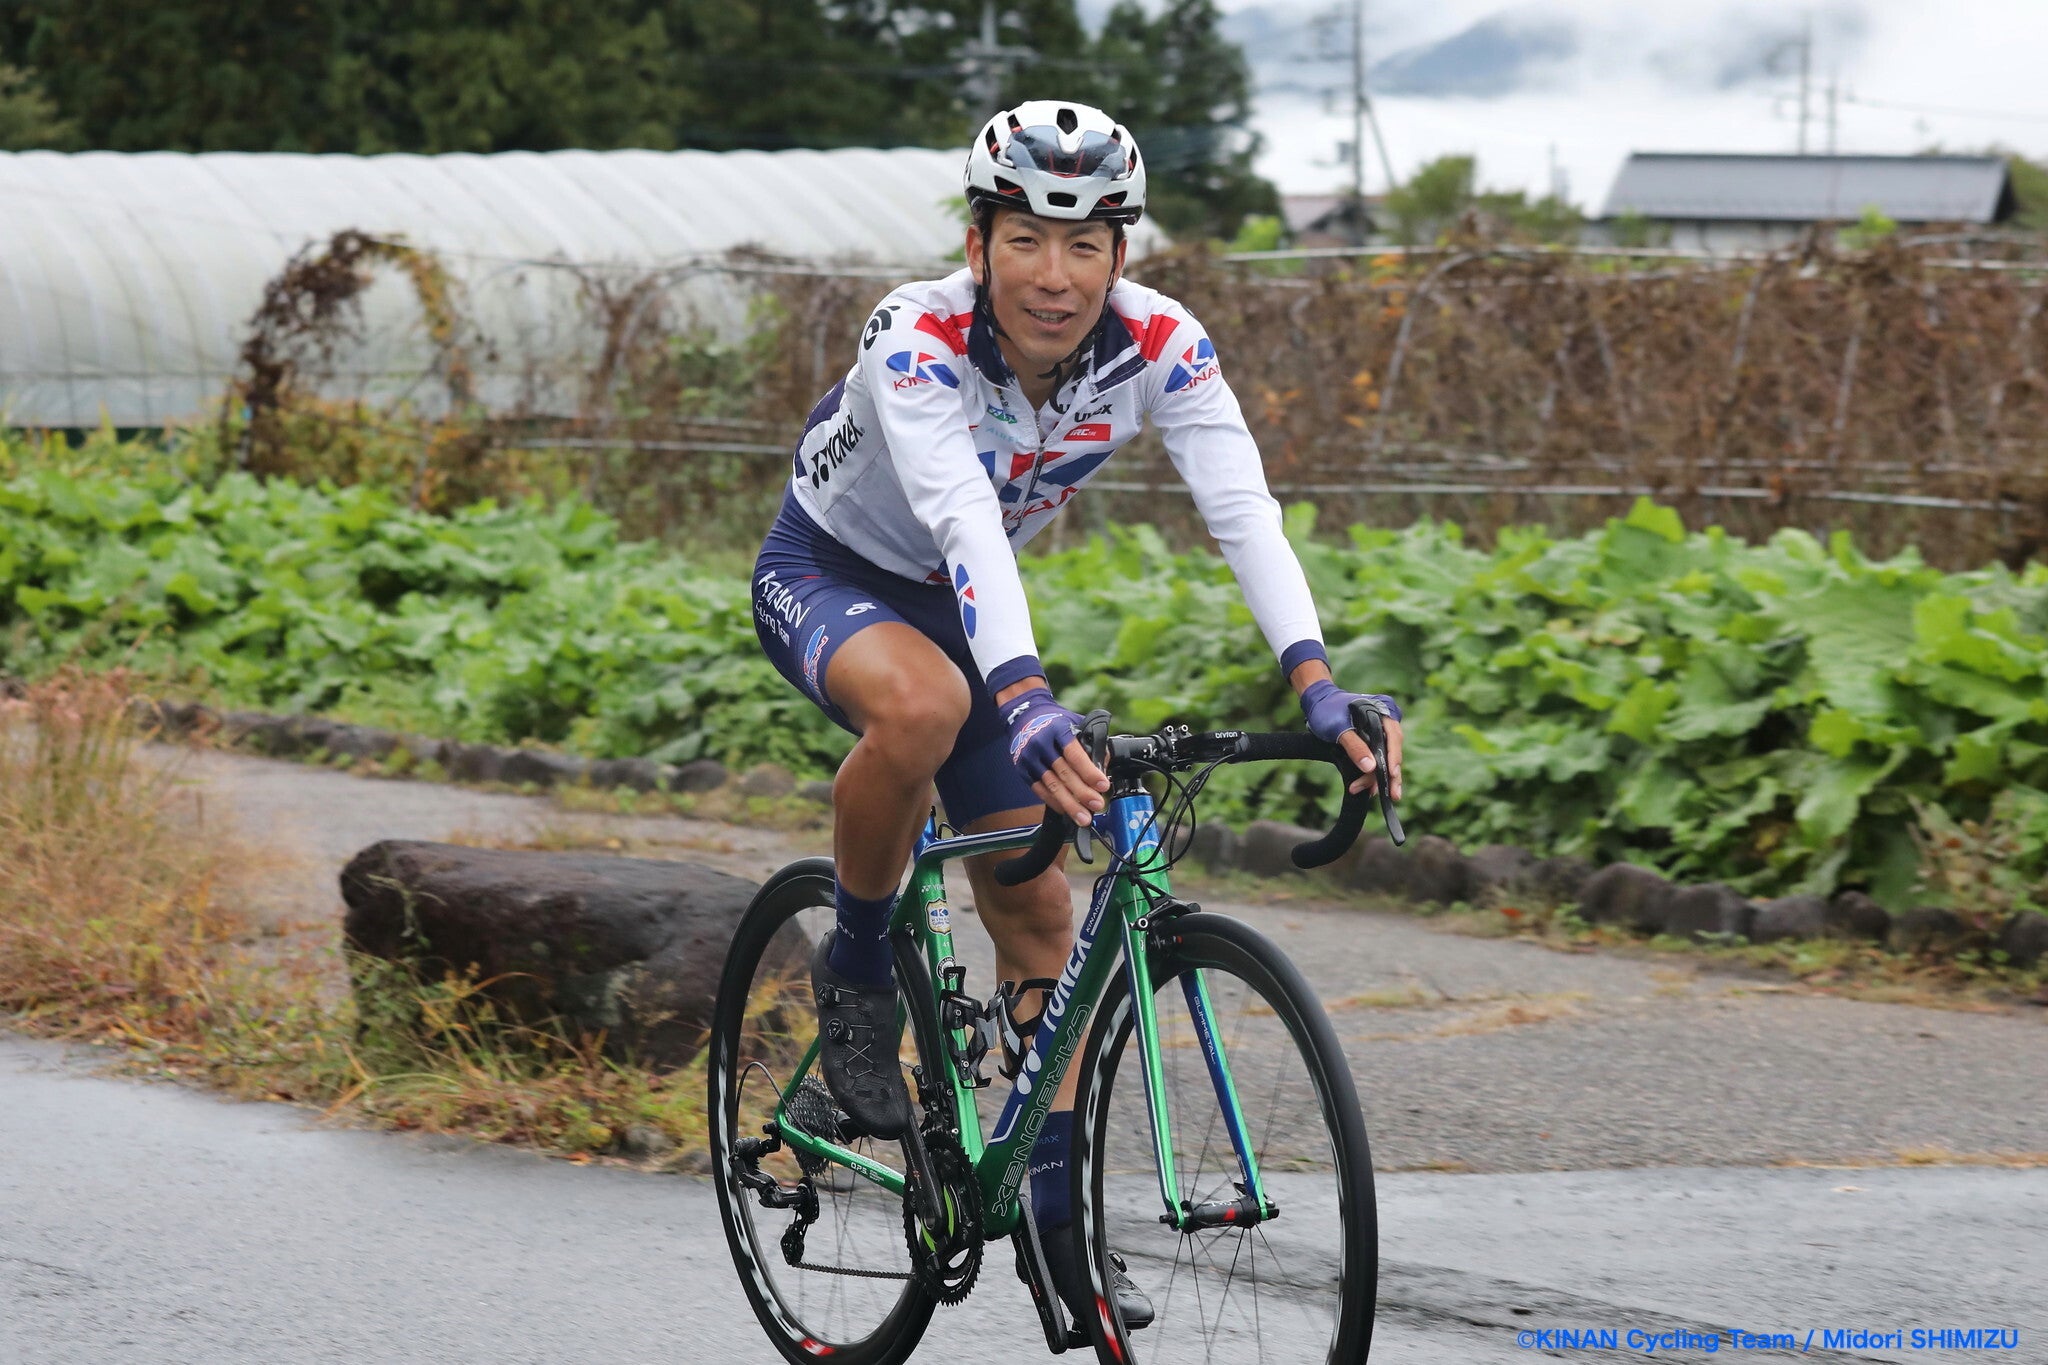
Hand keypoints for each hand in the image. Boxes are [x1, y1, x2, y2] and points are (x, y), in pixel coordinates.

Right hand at [999, 686, 1108, 824]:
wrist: (1024, 716)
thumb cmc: (1055, 721)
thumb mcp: (1075, 723)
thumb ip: (1091, 743)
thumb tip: (1104, 767)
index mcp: (1058, 730)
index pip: (1075, 754)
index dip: (1089, 772)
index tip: (1103, 786)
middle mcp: (1041, 744)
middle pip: (1064, 773)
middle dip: (1082, 792)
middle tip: (1097, 805)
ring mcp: (1029, 758)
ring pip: (1052, 786)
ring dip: (1069, 804)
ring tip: (1083, 817)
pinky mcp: (1023, 770)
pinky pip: (1040, 790)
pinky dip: (1054, 802)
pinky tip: (1067, 810)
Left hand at [1300, 680, 1404, 800]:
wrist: (1317, 703)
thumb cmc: (1327, 711)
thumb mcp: (1338, 728)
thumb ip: (1354, 746)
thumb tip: (1370, 768)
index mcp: (1383, 712)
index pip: (1393, 737)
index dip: (1394, 757)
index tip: (1392, 774)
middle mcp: (1385, 722)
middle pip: (1392, 750)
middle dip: (1391, 774)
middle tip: (1393, 795)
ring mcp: (1379, 733)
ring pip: (1385, 758)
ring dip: (1379, 777)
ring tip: (1373, 794)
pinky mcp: (1371, 742)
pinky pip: (1376, 759)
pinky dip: (1372, 773)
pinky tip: (1369, 788)